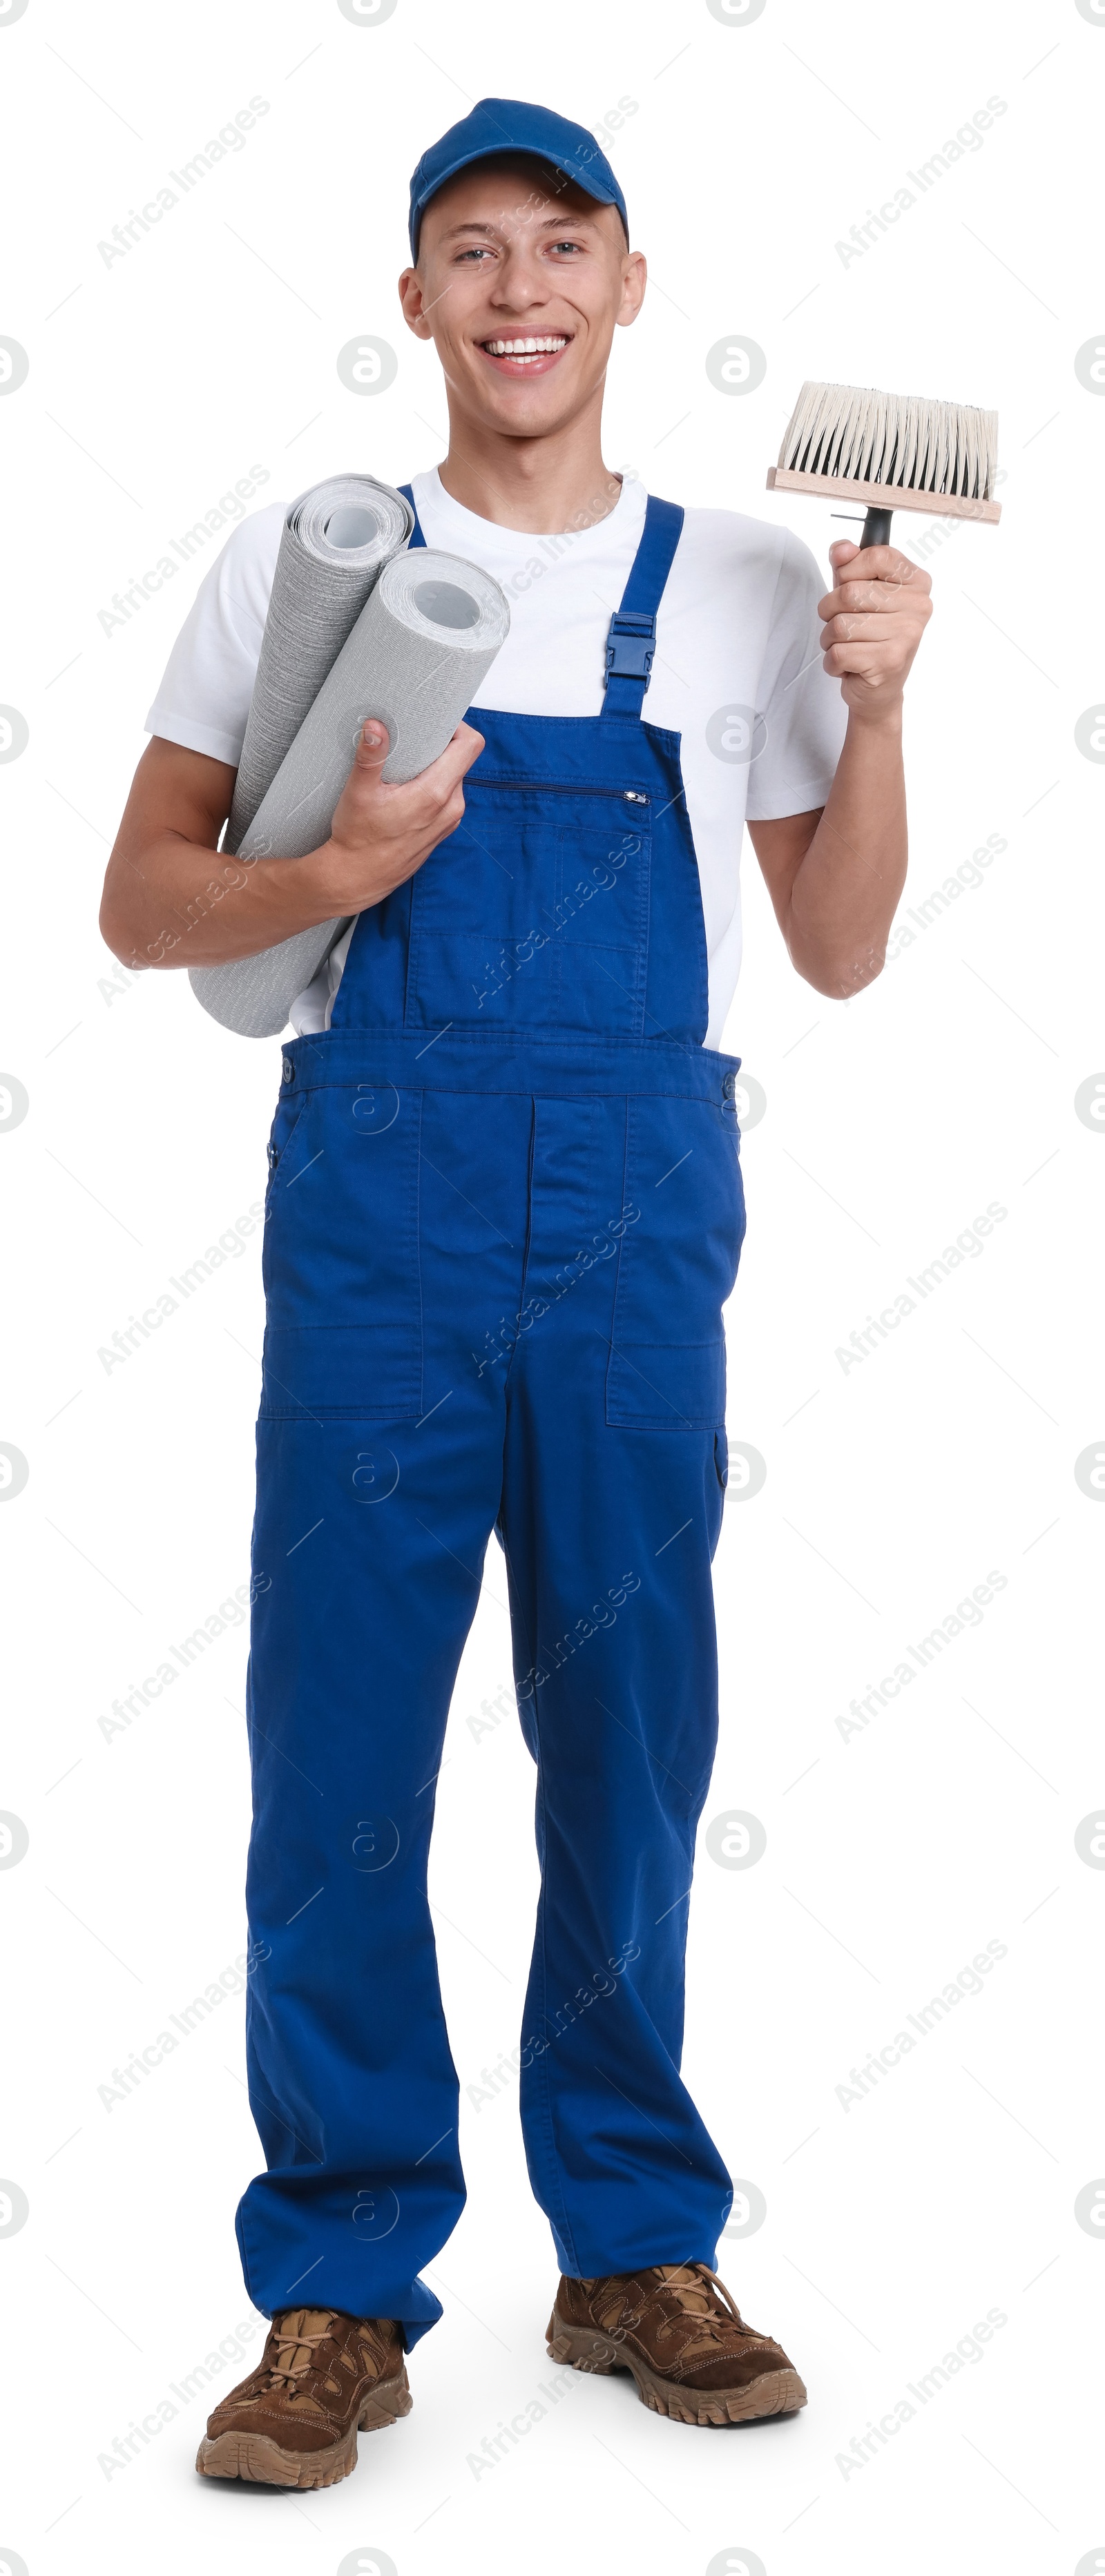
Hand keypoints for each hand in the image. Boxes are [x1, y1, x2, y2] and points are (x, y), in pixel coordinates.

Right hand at [317, 716, 484, 910]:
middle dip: (440, 745)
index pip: (470, 745)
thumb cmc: (358, 841)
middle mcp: (451, 807)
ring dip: (435, 766)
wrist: (357, 877)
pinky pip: (447, 795)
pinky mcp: (442, 828)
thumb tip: (376, 726)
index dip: (457, 726)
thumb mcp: (358, 793)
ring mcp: (449, 819)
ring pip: (454, 777)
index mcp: (436, 794)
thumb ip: (370, 756)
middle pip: (461, 758)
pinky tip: (407, 789)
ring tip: (406, 767)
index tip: (436, 721)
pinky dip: (432, 785)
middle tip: (413, 741)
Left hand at [818, 540, 931, 725]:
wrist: (880, 690)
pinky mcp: (888, 662)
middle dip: (830, 610)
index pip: (877, 555)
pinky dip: (833, 662)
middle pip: (850, 592)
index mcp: (916, 582)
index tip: (846, 583)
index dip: (849, 569)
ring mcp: (906, 634)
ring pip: (841, 624)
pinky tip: (848, 665)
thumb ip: (849, 565)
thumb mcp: (860, 593)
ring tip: (846, 646)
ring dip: (830, 638)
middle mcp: (918, 606)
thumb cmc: (871, 637)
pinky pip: (839, 653)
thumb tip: (841, 549)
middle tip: (842, 625)